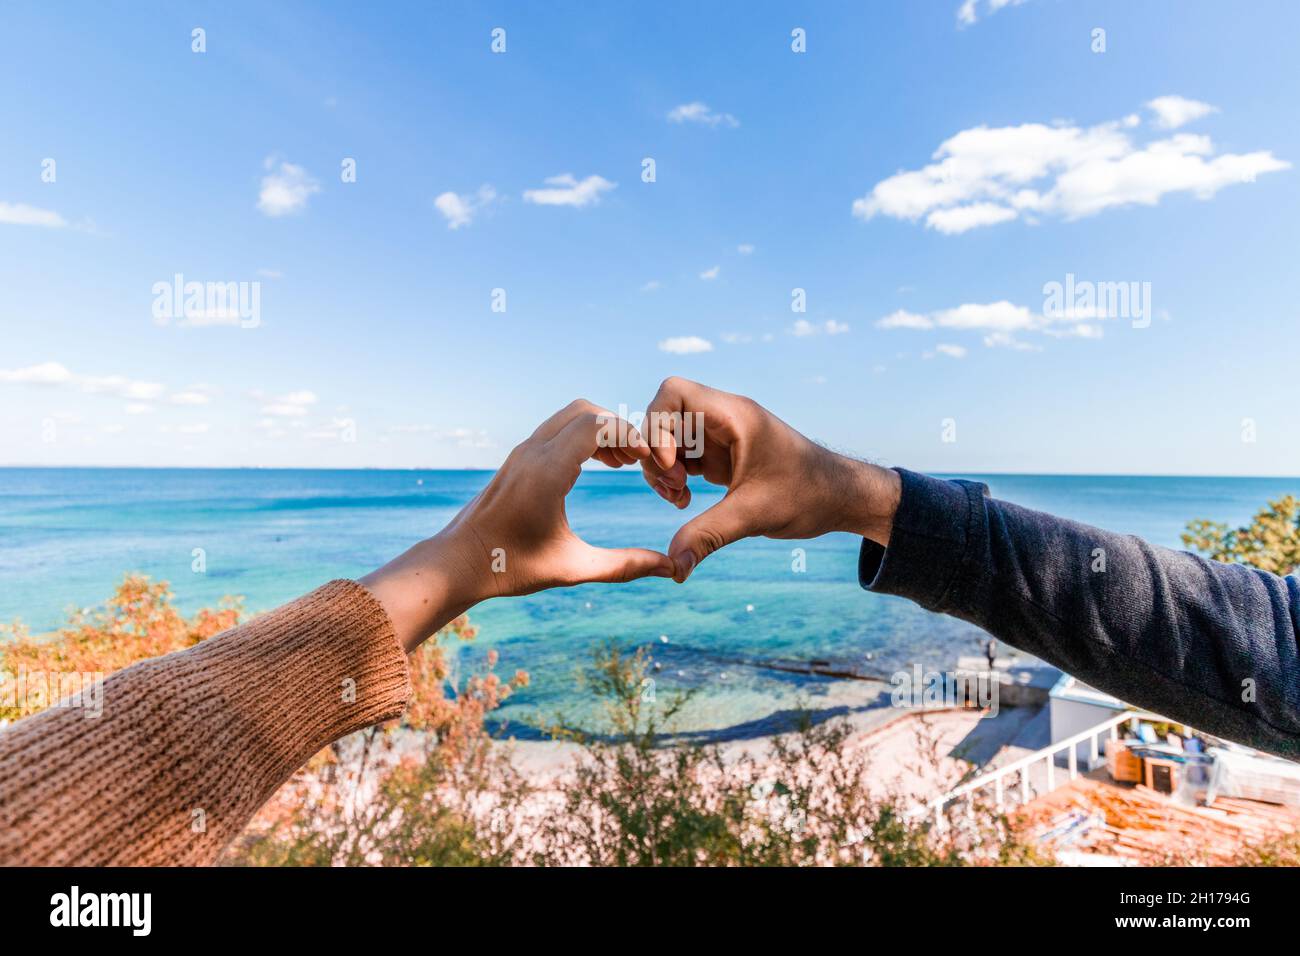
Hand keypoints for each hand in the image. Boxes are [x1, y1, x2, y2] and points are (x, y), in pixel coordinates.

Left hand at [363, 400, 672, 649]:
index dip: (630, 436)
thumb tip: (671, 568)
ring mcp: (522, 452)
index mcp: (547, 472)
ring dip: (600, 430)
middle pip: (585, 410)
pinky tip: (600, 465)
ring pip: (569, 416)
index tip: (651, 461)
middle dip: (618, 428)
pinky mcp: (517, 459)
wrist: (458, 563)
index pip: (596, 425)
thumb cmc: (511, 568)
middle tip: (641, 459)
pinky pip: (557, 430)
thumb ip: (626, 566)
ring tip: (625, 463)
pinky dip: (582, 436)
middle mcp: (533, 453)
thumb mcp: (574, 569)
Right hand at [639, 377, 901, 581]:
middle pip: (664, 415)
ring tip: (679, 497)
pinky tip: (685, 501)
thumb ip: (708, 535)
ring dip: (663, 468)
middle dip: (657, 452)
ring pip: (669, 438)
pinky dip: (674, 476)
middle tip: (675, 486)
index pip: (674, 392)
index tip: (673, 465)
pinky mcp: (721, 456)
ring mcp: (721, 436)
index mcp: (734, 416)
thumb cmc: (807, 495)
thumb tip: (672, 567)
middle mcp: (724, 419)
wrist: (839, 498)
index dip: (658, 426)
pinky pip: (682, 455)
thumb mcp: (753, 516)